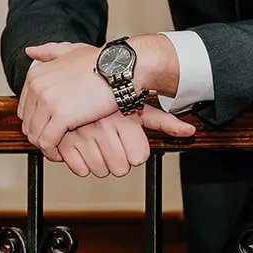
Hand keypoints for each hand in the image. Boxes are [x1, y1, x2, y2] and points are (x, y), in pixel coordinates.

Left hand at [16, 42, 118, 157]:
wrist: (120, 69)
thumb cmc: (101, 61)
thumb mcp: (70, 50)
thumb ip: (48, 52)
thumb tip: (29, 51)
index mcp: (36, 75)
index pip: (24, 109)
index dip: (36, 123)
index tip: (50, 129)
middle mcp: (38, 87)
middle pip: (28, 124)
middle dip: (40, 136)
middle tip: (55, 143)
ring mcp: (48, 101)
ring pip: (35, 135)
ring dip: (46, 146)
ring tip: (59, 150)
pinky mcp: (62, 116)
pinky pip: (48, 142)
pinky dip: (54, 152)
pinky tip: (64, 153)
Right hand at [50, 108, 197, 178]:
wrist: (75, 82)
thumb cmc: (110, 97)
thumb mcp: (138, 106)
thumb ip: (164, 122)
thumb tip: (190, 131)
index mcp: (123, 119)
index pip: (138, 158)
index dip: (134, 156)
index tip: (130, 148)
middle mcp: (104, 127)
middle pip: (120, 168)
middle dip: (117, 163)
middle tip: (113, 149)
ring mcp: (82, 134)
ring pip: (99, 170)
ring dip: (98, 164)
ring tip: (97, 147)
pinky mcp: (62, 141)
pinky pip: (79, 168)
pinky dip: (79, 164)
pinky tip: (82, 150)